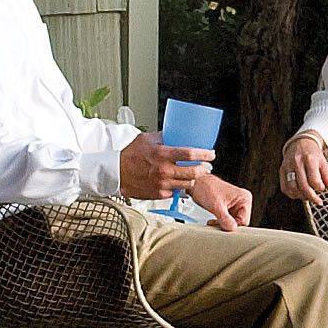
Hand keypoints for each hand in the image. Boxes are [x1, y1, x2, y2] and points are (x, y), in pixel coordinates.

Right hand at [120, 132, 243, 221]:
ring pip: (188, 184)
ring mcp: (162, 184)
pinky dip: (178, 187)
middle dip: (204, 169)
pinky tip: (176, 182)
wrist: (116, 173)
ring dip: (193, 179)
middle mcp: (164, 170)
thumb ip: (163, 137)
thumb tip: (175, 133)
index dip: (204, 154)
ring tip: (193, 174)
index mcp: (162, 154)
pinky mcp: (159, 194)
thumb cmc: (129, 155)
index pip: (190, 154)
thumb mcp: (146, 139)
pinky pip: (176, 192)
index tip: (211, 154)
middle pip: (194, 172)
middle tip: (206, 166)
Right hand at [282, 128, 327, 206]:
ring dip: (301, 196)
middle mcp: (297, 162)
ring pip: (292, 188)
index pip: (314, 180)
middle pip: (303, 186)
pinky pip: (284, 187)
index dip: (320, 188)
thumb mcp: (323, 162)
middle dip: (312, 197)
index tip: (323, 189)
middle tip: (318, 202)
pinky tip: (299, 194)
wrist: (300, 143)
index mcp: (309, 159)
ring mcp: (288, 166)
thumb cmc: (313, 154)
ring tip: (308, 197)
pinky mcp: (282, 170)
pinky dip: (292, 194)